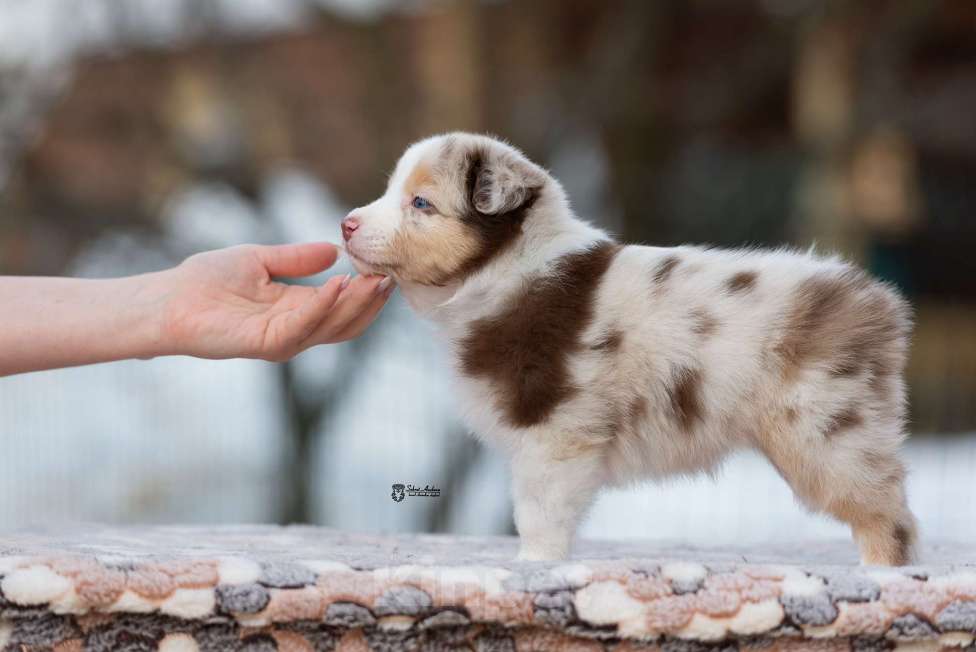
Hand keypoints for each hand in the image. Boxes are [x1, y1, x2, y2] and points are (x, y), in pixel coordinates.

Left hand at [159, 243, 392, 360]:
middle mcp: (295, 328)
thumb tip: (334, 250)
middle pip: (346, 322)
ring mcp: (283, 339)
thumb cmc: (207, 280)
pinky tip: (339, 283)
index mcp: (296, 309)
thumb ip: (296, 258)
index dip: (366, 291)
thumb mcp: (261, 259)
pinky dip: (324, 306)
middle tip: (391, 276)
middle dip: (371, 302)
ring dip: (357, 304)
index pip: (342, 307)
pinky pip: (304, 326)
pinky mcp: (266, 344)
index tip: (387, 268)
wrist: (169, 299)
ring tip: (375, 279)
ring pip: (333, 328)